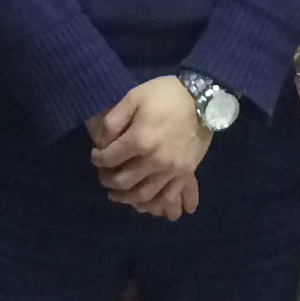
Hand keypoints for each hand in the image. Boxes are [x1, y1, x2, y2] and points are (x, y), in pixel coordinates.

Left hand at [89, 75, 213, 216]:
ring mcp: (171, 170)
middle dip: (108, 181)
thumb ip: (113, 120)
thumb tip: (101, 142)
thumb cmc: (166, 95)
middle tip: (104, 177)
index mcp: (139, 140)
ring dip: (127, 198)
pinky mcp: (186, 173)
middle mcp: (154, 160)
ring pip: (144, 195)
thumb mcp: (134, 97)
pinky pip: (168, 196)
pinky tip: (145, 204)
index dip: (98, 159)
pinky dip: (155, 205)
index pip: (109, 158)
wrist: (204, 99)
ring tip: (118, 195)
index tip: (96, 156)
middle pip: (124, 181)